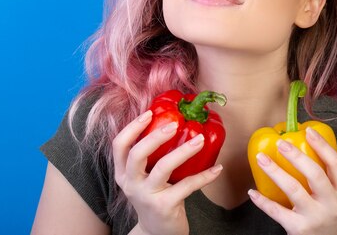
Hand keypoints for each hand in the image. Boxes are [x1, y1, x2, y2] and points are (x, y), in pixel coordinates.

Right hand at [112, 110, 223, 234]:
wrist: (157, 233)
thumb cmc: (154, 197)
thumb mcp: (144, 178)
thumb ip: (150, 157)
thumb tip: (171, 123)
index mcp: (123, 173)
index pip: (119, 145)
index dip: (132, 127)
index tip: (149, 113)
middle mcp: (131, 184)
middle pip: (137, 154)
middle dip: (155, 136)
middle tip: (174, 124)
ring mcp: (146, 196)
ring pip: (163, 167)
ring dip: (184, 151)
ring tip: (201, 140)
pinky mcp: (164, 206)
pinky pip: (187, 186)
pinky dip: (204, 176)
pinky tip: (217, 169)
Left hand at [248, 126, 336, 234]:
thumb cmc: (327, 216)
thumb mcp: (336, 198)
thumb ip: (326, 178)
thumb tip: (303, 145)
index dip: (323, 146)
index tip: (308, 130)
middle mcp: (332, 204)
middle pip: (315, 175)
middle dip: (297, 156)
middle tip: (281, 143)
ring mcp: (315, 217)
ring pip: (294, 190)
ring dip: (275, 172)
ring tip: (261, 158)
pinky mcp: (299, 229)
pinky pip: (277, 212)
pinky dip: (263, 201)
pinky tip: (253, 192)